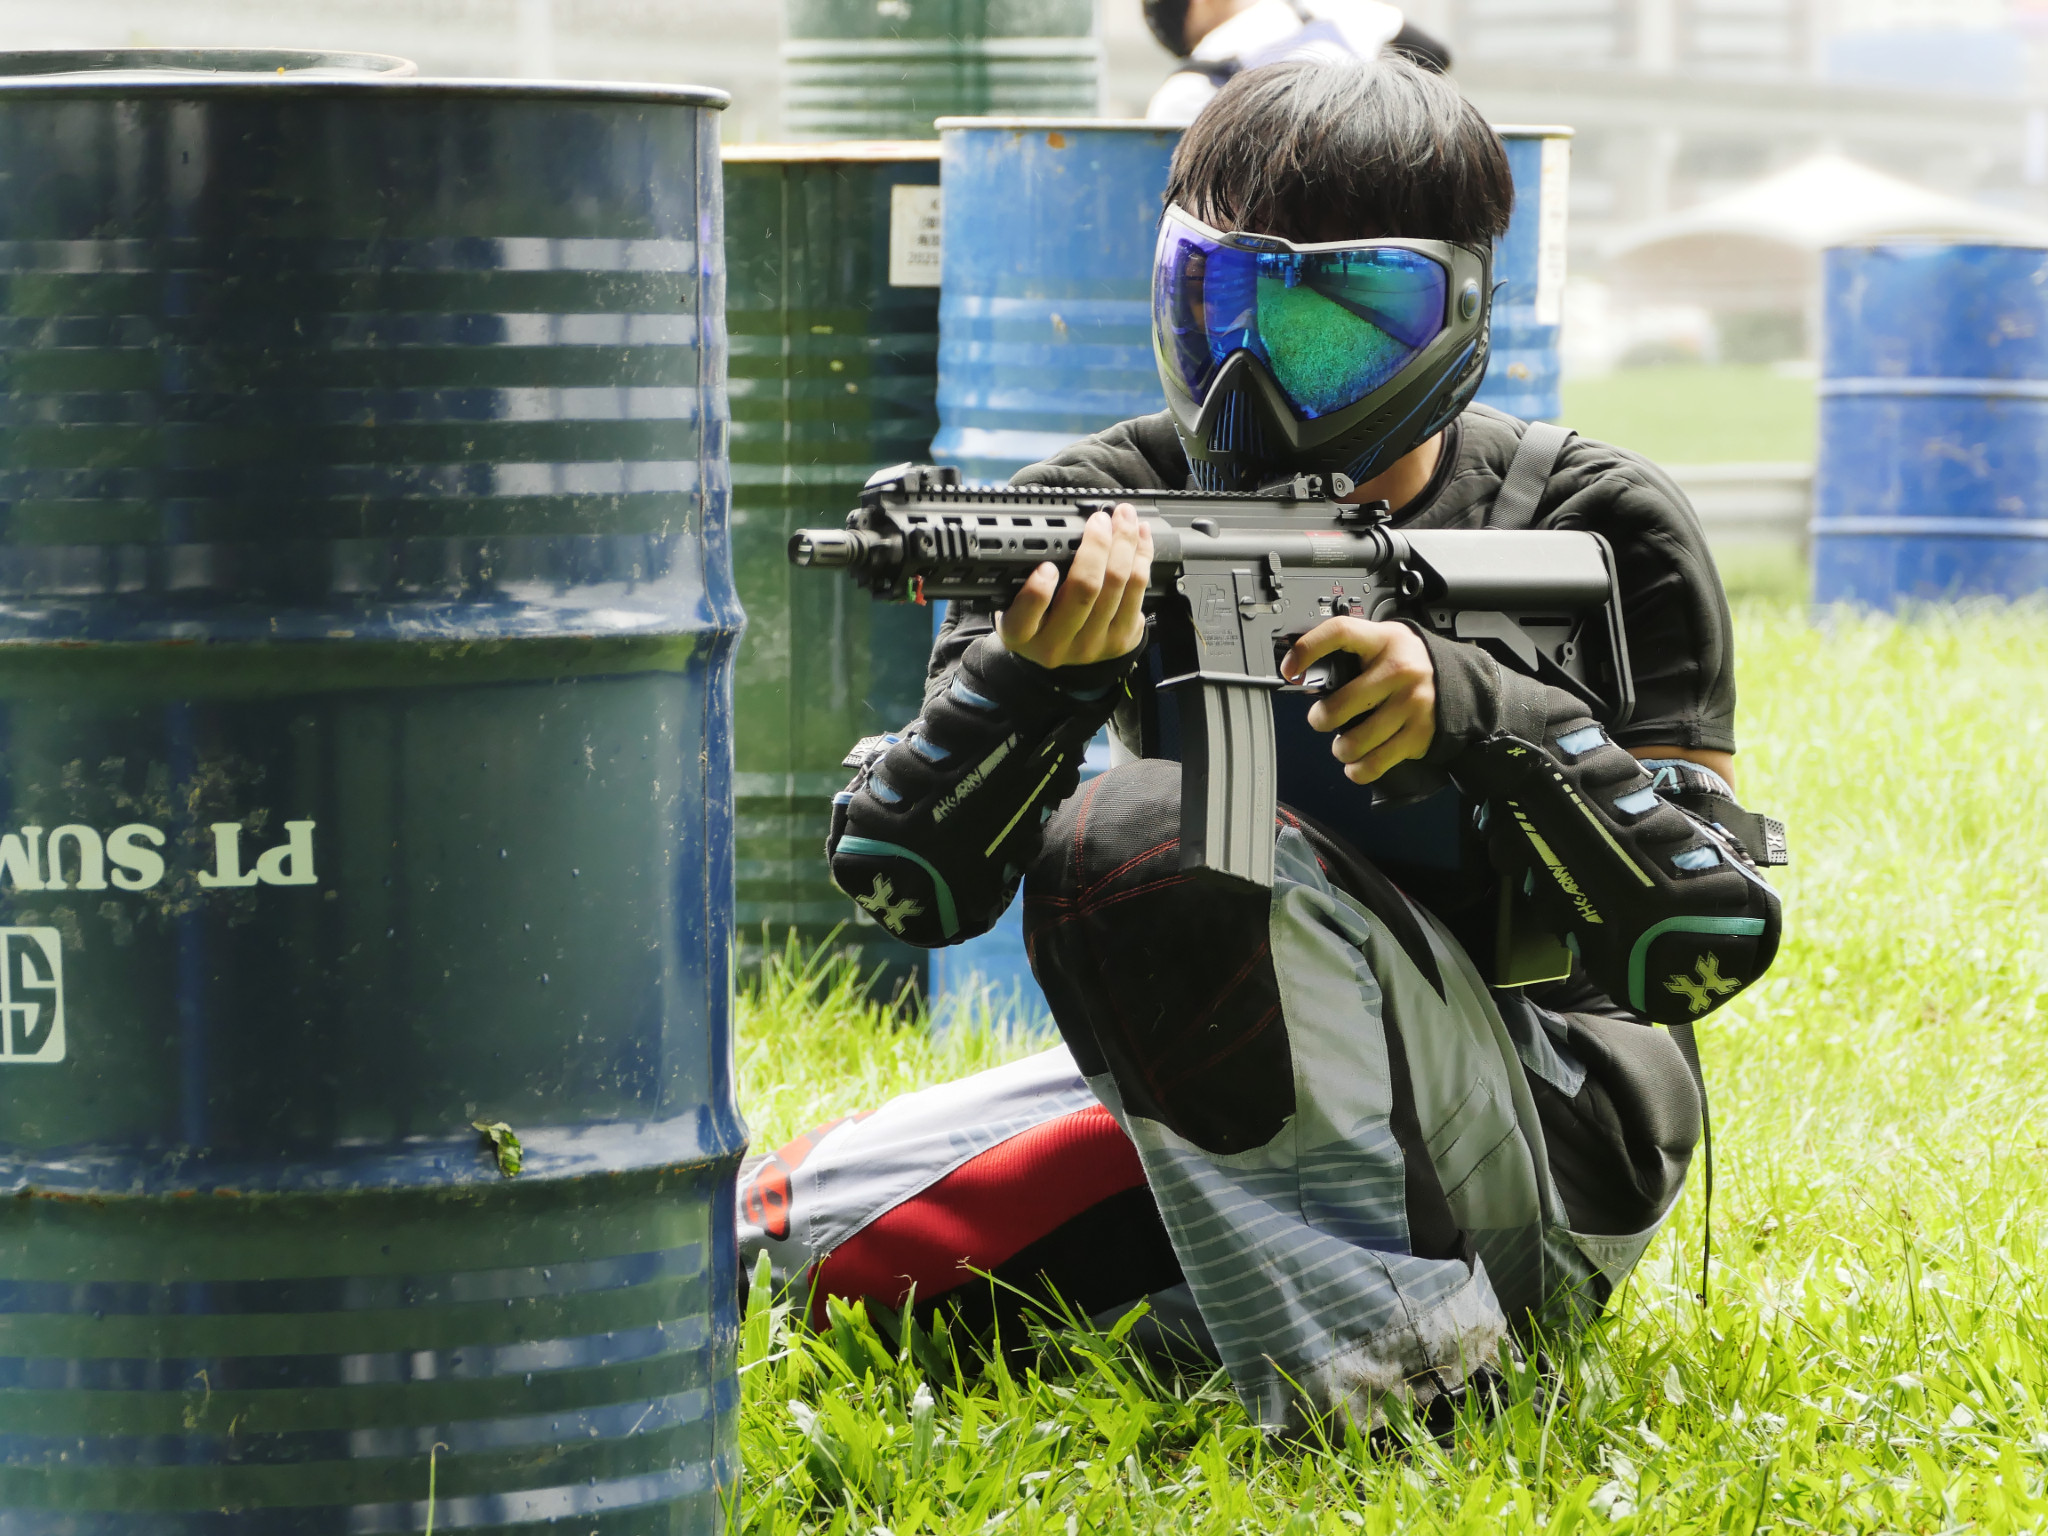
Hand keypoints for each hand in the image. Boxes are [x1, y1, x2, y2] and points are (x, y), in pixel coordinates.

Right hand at [996, 503, 1152, 668]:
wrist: (1063, 648)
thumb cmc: (1036, 617)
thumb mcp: (1014, 602)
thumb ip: (1025, 576)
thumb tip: (1057, 530)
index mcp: (1021, 634)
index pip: (1025, 615)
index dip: (1039, 590)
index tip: (1047, 566)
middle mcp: (1057, 645)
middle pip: (1085, 589)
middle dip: (1097, 545)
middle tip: (1100, 520)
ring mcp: (1093, 645)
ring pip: (1118, 585)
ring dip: (1126, 543)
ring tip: (1125, 518)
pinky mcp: (1121, 640)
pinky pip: (1139, 591)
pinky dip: (1142, 557)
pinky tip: (1140, 537)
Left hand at [1281, 619, 1436, 783]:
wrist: (1464, 684)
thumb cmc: (1408, 664)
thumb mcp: (1384, 644)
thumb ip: (1351, 653)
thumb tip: (1304, 675)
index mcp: (1383, 640)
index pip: (1340, 633)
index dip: (1308, 649)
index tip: (1290, 669)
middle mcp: (1399, 670)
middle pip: (1340, 705)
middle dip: (1321, 719)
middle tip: (1321, 719)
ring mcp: (1411, 704)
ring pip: (1354, 741)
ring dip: (1340, 749)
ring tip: (1343, 744)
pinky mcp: (1418, 734)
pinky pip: (1375, 762)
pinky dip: (1358, 769)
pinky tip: (1356, 763)